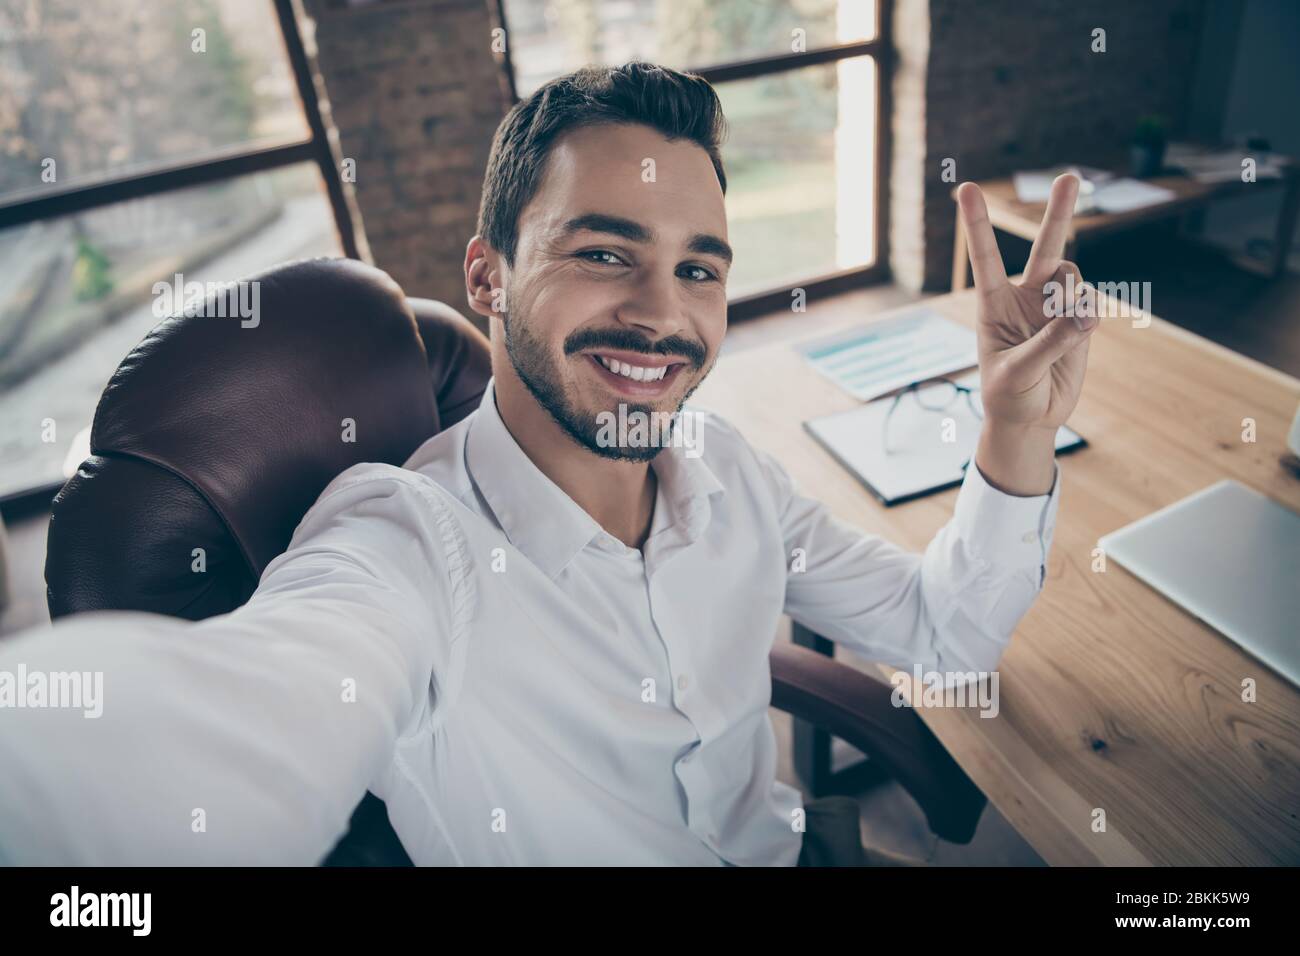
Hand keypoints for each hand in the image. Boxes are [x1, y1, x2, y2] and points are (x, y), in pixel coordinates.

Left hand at [957, 173, 1096, 430]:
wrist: (1031, 419)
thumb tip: (1086, 312)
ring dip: (1071, 295)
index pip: (986, 259)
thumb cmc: (1009, 395)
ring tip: (1063, 323)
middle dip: (1058, 212)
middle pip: (1044, 247)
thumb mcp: (1018, 372)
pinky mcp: (1079, 322)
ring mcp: (1054, 307)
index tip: (967, 188)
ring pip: (1072, 278)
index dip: (977, 224)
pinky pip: (1090, 304)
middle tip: (1069, 177)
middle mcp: (1025, 298)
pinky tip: (1080, 333)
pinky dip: (1086, 316)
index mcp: (994, 305)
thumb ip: (1050, 342)